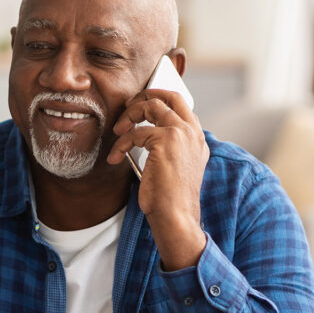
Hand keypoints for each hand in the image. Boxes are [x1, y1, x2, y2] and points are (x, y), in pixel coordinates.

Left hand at [107, 89, 209, 270]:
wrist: (176, 216)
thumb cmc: (172, 199)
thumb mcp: (176, 168)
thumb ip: (169, 148)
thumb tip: (144, 136)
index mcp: (197, 139)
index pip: (181, 106)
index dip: (160, 100)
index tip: (141, 106)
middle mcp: (192, 132)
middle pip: (168, 97)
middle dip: (145, 96)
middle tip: (128, 107)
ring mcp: (181, 133)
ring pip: (150, 107)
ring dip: (129, 116)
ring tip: (118, 131)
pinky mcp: (165, 140)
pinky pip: (135, 133)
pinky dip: (121, 144)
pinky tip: (116, 157)